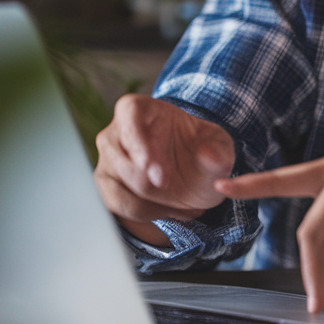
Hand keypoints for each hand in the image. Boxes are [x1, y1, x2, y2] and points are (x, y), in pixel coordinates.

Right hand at [94, 95, 235, 245]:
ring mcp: (107, 160)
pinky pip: (118, 206)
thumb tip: (211, 156)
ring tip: (188, 207)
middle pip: (121, 161)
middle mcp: (115, 132)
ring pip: (118, 190)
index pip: (129, 117)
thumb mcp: (218, 146)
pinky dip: (148, 214)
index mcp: (137, 108)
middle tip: (183, 197)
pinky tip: (173, 211)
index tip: (159, 176)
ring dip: (154, 205)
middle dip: (149, 185)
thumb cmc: (201, 149)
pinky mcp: (106, 185)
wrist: (193, 170)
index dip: (140, 145)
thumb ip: (218, 150)